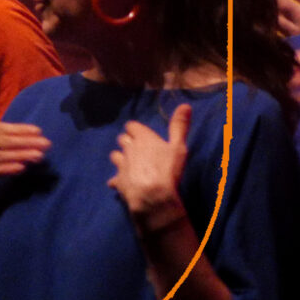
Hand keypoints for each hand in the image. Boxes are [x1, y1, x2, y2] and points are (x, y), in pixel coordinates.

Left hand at [108, 104, 190, 226]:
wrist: (153, 195)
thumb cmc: (168, 169)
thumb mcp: (178, 146)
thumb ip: (179, 127)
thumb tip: (185, 105)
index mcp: (142, 138)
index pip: (131, 126)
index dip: (136, 130)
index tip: (142, 135)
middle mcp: (128, 148)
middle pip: (122, 139)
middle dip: (128, 142)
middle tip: (138, 150)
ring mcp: (121, 165)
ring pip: (115, 156)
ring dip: (120, 159)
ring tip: (129, 165)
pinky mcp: (118, 180)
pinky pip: (114, 179)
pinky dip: (117, 180)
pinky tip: (120, 184)